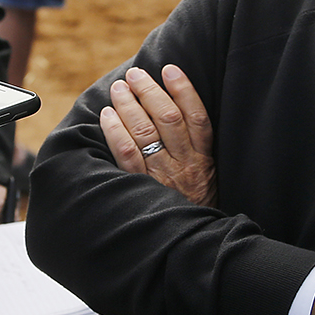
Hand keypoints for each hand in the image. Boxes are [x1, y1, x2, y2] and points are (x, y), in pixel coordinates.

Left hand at [99, 64, 214, 206]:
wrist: (192, 245)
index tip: (170, 69)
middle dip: (149, 91)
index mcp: (205, 160)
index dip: (184, 89)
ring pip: (146, 132)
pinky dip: (115, 131)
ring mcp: (163, 177)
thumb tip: (175, 113)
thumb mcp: (207, 180)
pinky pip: (126, 155)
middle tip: (135, 74)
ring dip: (130, 105)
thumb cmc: (195, 208)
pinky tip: (107, 116)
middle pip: (168, 118)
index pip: (197, 117)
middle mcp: (186, 165)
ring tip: (119, 88)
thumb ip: (196, 152)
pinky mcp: (142, 188)